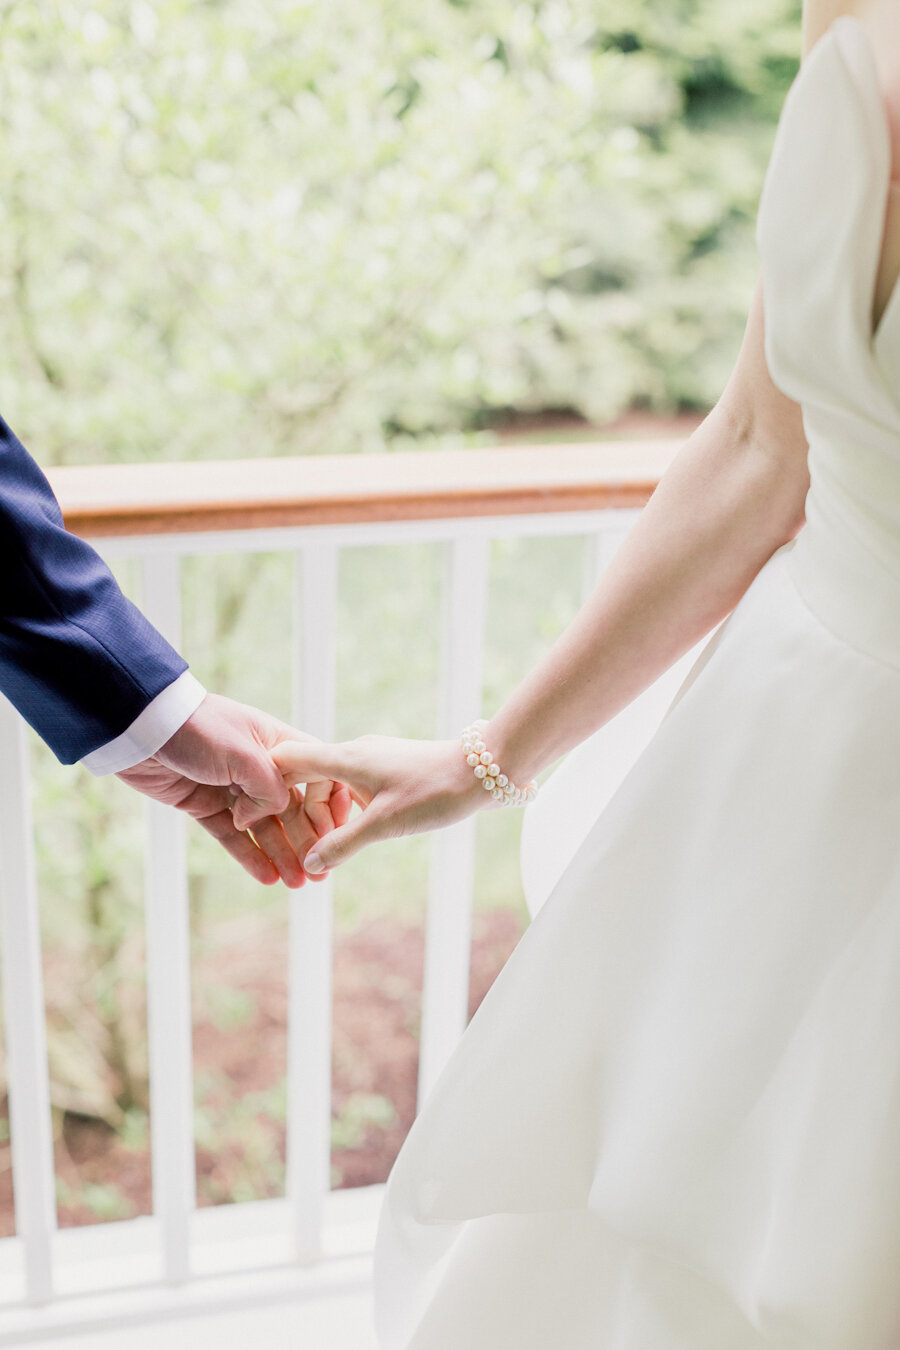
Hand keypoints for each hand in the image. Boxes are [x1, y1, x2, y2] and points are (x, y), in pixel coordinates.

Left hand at [117, 693, 349, 886]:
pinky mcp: (203, 804)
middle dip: (306, 840)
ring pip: (263, 827)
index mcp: (275, 744)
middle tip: (319, 874)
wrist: (141, 729)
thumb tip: (277, 815)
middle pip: (291, 808)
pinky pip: (232, 836)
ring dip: (282, 854)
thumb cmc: (197, 729)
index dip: (328, 806)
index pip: (315, 776)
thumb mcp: (246, 755)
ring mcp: (231, 787)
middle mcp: (258, 766)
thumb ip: (271, 789)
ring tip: (297, 883)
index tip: (336, 834)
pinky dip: (250, 856)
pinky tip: (268, 877)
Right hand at [271, 734, 485, 873]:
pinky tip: (358, 836)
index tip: (250, 818)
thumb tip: (309, 863)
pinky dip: (349, 813)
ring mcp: (374, 759)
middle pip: (308, 781)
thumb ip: (342, 844)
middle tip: (305, 857)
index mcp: (345, 757)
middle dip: (302, 819)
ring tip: (332, 855)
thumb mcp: (384, 824)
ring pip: (333, 787)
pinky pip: (355, 789)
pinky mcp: (392, 768)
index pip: (286, 762)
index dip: (264, 789)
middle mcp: (355, 752)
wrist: (485, 771)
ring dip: (328, 820)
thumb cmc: (435, 792)